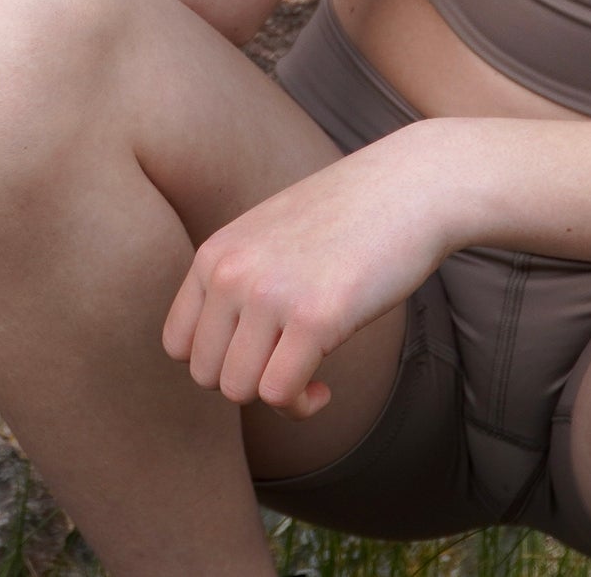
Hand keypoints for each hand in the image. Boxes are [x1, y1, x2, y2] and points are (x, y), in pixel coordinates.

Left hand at [160, 117, 458, 421]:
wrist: (412, 186)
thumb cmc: (349, 216)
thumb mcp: (270, 236)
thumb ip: (237, 281)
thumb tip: (219, 360)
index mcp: (216, 252)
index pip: (178, 344)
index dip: (219, 361)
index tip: (259, 354)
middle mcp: (231, 271)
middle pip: (206, 375)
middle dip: (250, 381)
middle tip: (289, 364)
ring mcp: (270, 293)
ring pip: (238, 390)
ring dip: (277, 396)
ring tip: (309, 375)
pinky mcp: (315, 317)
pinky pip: (281, 394)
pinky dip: (302, 405)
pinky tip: (326, 387)